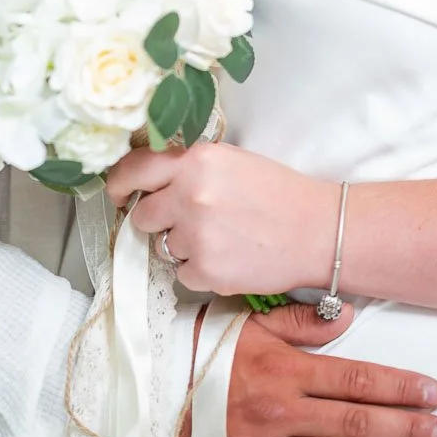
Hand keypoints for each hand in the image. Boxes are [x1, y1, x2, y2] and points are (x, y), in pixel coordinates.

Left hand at [107, 142, 330, 295]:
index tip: (118, 195)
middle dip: (160, 220)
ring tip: (220, 238)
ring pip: (162, 247)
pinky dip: (200, 271)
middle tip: (191, 220)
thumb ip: (187, 167)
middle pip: (143, 216)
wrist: (318, 230)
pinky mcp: (207, 272)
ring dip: (182, 246)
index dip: (119, 184)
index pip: (133, 170)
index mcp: (194, 160)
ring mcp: (196, 236)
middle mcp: (189, 195)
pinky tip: (229, 257)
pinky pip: (182, 275)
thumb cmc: (277, 193)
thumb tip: (147, 182)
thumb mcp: (229, 160)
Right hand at [176, 301, 436, 436]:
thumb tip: (348, 317)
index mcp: (283, 369)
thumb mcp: (245, 325)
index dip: (398, 387)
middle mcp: (281, 411)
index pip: (355, 379)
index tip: (435, 393)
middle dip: (407, 429)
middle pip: (356, 422)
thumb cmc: (199, 353)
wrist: (145, 395)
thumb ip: (298, 321)